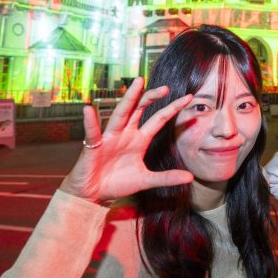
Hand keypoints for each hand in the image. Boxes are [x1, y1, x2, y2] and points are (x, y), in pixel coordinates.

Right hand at [60, 77, 194, 204]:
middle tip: (165, 88)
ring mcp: (110, 138)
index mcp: (139, 139)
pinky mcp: (93, 147)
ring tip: (137, 83)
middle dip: (151, 97)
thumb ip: (166, 178)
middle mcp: (126, 134)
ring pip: (121, 114)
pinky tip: (88, 110)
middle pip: (140, 110)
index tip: (189, 97)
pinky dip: (90, 122)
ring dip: (129, 98)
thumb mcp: (146, 180)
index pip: (159, 119)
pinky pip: (93, 133)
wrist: (94, 194)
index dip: (173, 108)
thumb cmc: (117, 183)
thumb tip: (189, 177)